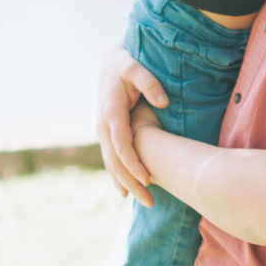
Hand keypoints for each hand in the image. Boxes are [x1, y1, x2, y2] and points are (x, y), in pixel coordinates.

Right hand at [96, 45, 168, 205]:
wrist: (110, 64)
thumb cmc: (126, 64)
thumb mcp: (136, 67)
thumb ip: (149, 82)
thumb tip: (163, 101)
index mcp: (111, 112)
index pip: (121, 145)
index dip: (133, 163)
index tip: (148, 179)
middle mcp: (103, 125)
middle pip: (115, 162)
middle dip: (131, 183)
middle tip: (150, 202)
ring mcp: (102, 132)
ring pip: (111, 164)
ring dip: (125, 184)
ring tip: (144, 201)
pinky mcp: (105, 135)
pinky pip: (110, 160)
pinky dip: (117, 177)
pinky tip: (126, 192)